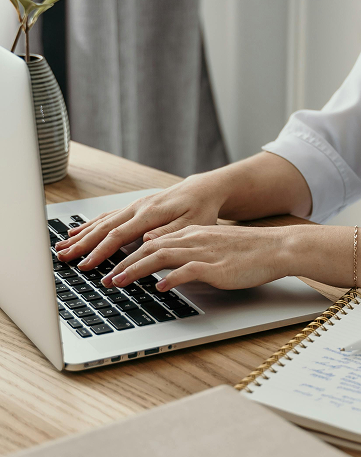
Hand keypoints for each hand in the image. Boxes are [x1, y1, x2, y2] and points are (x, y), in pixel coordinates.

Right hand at [55, 175, 227, 267]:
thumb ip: (169, 233)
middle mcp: (138, 208)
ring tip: (62, 247)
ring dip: (81, 235)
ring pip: (102, 221)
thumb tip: (146, 240)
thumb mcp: (193, 224)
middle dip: (82, 245)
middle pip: (104, 228)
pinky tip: (77, 232)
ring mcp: (135, 206)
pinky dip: (90, 225)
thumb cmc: (200, 209)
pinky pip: (107, 216)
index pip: (119, 235)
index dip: (101, 252)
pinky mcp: (135, 207)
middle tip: (63, 259)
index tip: (87, 266)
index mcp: (151, 214)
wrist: (203, 190)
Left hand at [100, 224, 292, 290]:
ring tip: (120, 283)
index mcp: (192, 233)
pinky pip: (188, 271)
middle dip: (124, 264)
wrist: (274, 247)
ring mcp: (204, 251)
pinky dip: (171, 278)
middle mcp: (194, 239)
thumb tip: (166, 260)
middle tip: (106, 280)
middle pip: (149, 248)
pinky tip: (160, 288)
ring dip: (136, 270)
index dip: (128, 255)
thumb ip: (189, 250)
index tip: (112, 268)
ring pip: (161, 257)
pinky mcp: (216, 267)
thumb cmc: (247, 250)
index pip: (152, 242)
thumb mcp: (213, 246)